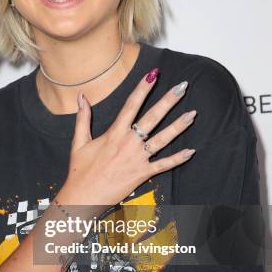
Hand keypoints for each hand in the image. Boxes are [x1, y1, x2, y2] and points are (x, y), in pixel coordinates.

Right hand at [63, 70, 195, 207]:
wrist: (83, 197)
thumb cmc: (80, 171)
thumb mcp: (79, 142)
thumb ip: (82, 118)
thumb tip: (81, 97)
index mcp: (114, 133)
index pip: (131, 105)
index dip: (143, 88)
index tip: (153, 74)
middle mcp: (128, 143)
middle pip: (152, 117)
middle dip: (168, 101)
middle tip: (182, 87)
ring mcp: (138, 159)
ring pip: (163, 139)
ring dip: (179, 126)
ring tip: (193, 114)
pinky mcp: (142, 174)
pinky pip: (164, 165)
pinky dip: (178, 159)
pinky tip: (191, 151)